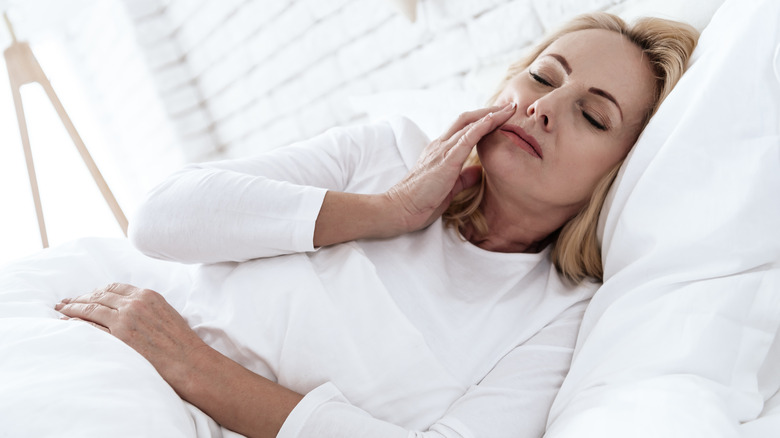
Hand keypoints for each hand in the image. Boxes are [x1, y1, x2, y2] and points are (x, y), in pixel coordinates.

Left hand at [55, 283, 205, 391]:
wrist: (188, 361)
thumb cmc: (182, 343)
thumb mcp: (167, 314)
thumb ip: (148, 308)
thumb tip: (131, 311)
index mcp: (148, 296)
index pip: (114, 288)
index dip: (97, 291)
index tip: (88, 296)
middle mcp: (134, 303)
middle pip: (99, 296)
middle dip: (80, 298)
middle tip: (66, 302)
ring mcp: (125, 319)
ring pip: (91, 308)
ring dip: (72, 308)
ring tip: (61, 310)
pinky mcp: (119, 337)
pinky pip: (90, 326)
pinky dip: (75, 323)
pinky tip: (67, 324)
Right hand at [385, 102, 516, 231]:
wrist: (400, 209)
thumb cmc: (421, 202)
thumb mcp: (448, 188)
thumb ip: (463, 178)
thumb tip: (479, 172)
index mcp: (440, 151)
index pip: (463, 129)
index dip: (482, 121)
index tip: (501, 117)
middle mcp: (440, 145)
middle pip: (467, 119)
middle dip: (489, 111)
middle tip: (509, 107)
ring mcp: (442, 150)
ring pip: (468, 124)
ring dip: (491, 115)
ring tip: (509, 109)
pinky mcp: (445, 160)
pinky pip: (466, 138)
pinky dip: (481, 126)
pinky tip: (494, 119)